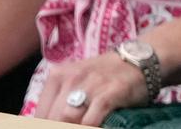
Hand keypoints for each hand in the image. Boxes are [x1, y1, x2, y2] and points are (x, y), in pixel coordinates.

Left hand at [34, 51, 149, 124]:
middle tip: (71, 126)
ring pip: (67, 119)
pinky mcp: (110, 93)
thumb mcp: (77, 81)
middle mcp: (72, 78)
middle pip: (52, 118)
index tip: (52, 127)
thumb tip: (46, 121)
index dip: (44, 125)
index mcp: (58, 76)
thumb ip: (60, 101)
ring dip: (73, 126)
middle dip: (58, 127)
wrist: (140, 59)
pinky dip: (90, 127)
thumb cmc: (105, 75)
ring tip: (80, 126)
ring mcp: (92, 85)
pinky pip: (91, 120)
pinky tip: (95, 126)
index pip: (40, 114)